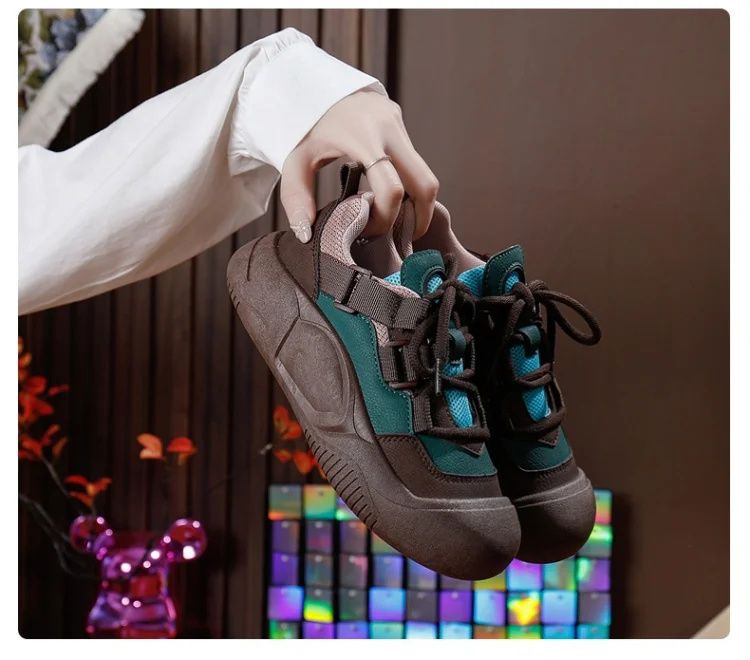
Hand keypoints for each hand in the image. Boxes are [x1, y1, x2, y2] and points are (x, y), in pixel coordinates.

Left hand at [280, 90, 438, 242]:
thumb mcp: (293, 161)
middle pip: (425, 184)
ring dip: (415, 201)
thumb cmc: (299, 126)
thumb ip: (297, 198)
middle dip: (420, 217)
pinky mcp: (398, 121)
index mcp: (362, 138)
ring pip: (425, 174)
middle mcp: (388, 128)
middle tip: (403, 237)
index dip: (386, 218)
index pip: (391, 189)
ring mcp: (397, 122)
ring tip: (392, 218)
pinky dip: (408, 184)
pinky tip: (386, 196)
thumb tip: (306, 235)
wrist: (308, 82)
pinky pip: (414, 161)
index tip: (368, 229)